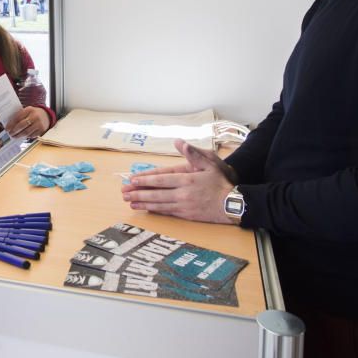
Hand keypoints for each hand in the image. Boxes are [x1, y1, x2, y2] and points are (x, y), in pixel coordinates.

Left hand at [7, 106, 50, 138]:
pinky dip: (26, 136)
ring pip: (26, 132)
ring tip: (14, 136)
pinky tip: (22, 136)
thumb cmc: (33, 113)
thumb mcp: (27, 111)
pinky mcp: (41, 130)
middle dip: (14, 130)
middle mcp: (35, 116)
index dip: (11, 124)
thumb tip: (9, 125)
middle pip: (22, 125)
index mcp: (29, 109)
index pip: (18, 117)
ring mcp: (39, 124)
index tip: (7, 128)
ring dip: (19, 135)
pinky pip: (31, 135)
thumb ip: (20, 115)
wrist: (46, 115)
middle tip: (10, 134)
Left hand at [121, 139, 237, 223]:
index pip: (161, 180)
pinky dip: (155, 210)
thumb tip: (180, 142)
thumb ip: (193, 154)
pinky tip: (147, 209)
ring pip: (159, 204)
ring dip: (143, 203)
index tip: (132, 180)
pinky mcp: (187, 215)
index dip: (145, 180)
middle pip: (156, 193)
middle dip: (138, 193)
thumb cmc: (221, 183)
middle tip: (124, 193)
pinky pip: (167, 212)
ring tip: (130, 202)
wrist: (233, 204)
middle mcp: (183, 193)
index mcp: (187, 179)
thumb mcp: (210, 164)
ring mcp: (184, 206)